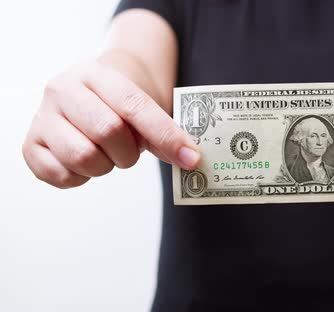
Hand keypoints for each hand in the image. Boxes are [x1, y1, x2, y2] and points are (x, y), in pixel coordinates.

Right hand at [22, 61, 199, 188]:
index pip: (134, 105)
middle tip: (129, 151)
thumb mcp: (143, 109)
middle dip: (129, 152)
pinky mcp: (30, 145)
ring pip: (83, 157)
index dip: (166, 135)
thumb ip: (164, 134)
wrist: (87, 95)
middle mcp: (63, 89)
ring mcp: (42, 116)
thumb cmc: (120, 105)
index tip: (191, 158)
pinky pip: (63, 176)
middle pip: (108, 131)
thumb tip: (190, 160)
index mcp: (96, 74)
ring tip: (106, 154)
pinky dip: (82, 178)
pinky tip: (85, 163)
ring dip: (105, 166)